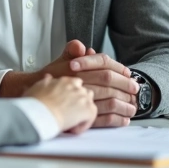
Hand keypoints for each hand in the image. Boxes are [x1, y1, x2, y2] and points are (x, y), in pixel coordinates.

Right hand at [0, 40, 139, 127]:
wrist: (32, 98)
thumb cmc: (49, 80)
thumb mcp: (59, 62)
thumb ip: (72, 52)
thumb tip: (83, 47)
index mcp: (76, 67)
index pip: (104, 64)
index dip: (119, 69)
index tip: (130, 74)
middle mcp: (79, 81)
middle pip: (109, 81)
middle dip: (125, 85)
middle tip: (136, 90)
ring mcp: (81, 99)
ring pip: (109, 100)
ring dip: (124, 104)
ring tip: (133, 108)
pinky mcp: (81, 116)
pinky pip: (104, 118)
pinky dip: (116, 119)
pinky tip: (124, 120)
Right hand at [25, 74, 96, 133]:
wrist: (39, 112)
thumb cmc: (34, 102)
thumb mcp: (37, 87)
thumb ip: (45, 82)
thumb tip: (48, 77)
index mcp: (65, 80)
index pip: (75, 83)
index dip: (71, 94)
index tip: (64, 102)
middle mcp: (76, 86)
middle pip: (84, 93)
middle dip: (79, 102)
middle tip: (68, 113)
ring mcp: (83, 97)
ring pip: (89, 104)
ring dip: (83, 112)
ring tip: (72, 122)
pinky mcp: (88, 110)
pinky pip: (91, 117)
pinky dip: (83, 124)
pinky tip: (72, 130)